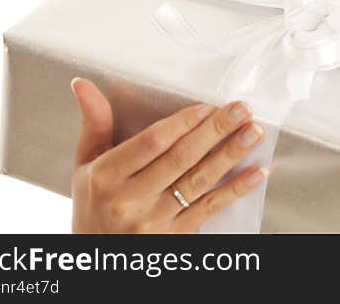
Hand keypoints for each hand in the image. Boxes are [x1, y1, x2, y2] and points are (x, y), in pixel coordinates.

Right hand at [70, 77, 266, 232]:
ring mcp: (153, 221)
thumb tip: (82, 83)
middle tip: (242, 110)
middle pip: (180, 159)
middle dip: (215, 131)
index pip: (151, 143)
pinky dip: (236, 190)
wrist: (97, 257)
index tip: (207, 106)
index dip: (182, 123)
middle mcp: (129, 199)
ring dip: (230, 156)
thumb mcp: (86, 164)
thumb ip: (95, 123)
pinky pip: (210, 209)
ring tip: (253, 133)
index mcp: (106, 176)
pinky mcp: (175, 236)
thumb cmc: (93, 202)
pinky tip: (257, 173)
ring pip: (198, 183)